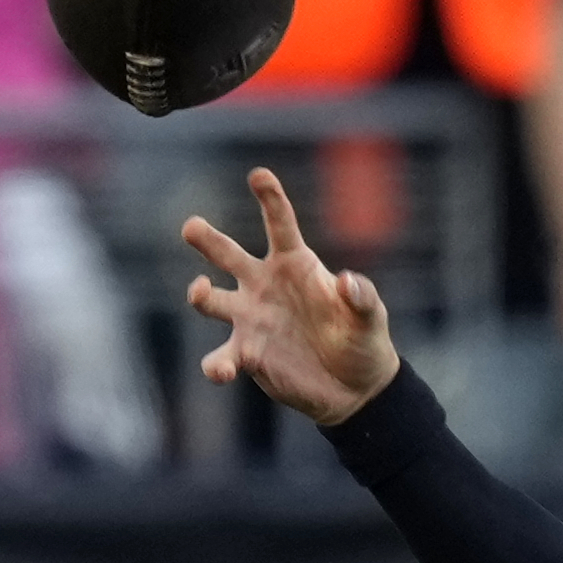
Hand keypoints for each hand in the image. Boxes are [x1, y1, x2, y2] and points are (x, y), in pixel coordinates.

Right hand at [181, 167, 398, 425]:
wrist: (355, 387)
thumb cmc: (362, 341)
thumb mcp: (370, 319)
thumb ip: (362, 297)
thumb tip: (348, 281)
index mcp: (294, 265)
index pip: (280, 225)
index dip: (270, 199)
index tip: (259, 175)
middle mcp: (263, 286)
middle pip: (227, 255)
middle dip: (207, 239)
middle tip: (192, 227)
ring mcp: (250, 319)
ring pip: (211, 301)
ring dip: (201, 295)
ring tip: (199, 291)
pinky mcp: (246, 354)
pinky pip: (222, 358)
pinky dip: (216, 365)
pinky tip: (221, 371)